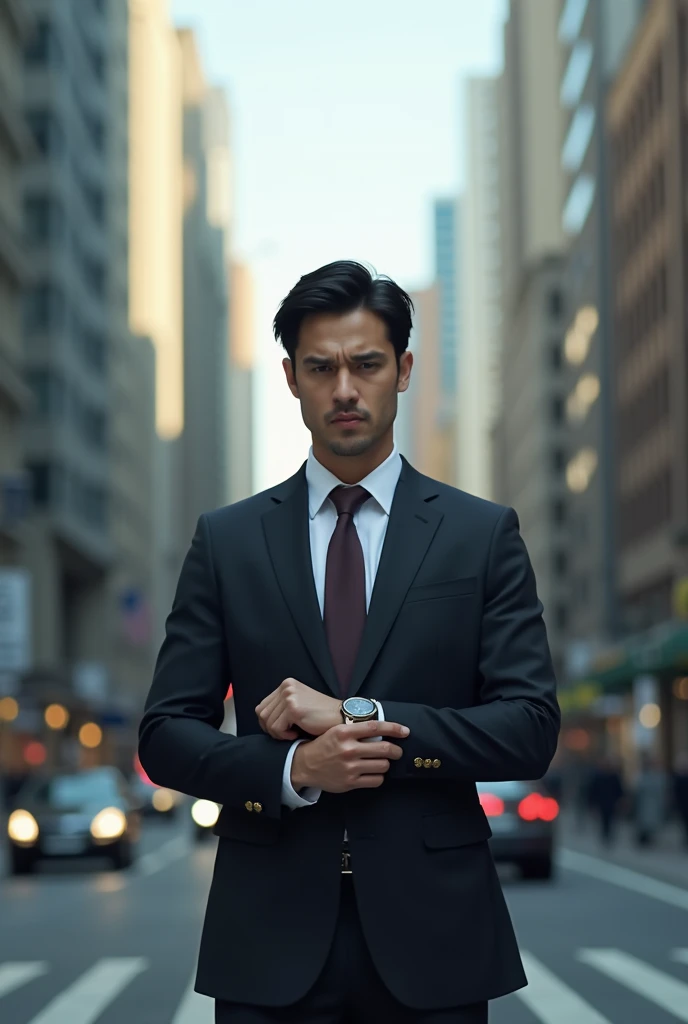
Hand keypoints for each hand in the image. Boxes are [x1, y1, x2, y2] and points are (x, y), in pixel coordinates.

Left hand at [256, 678, 340, 739]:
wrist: (341, 717)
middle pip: (262, 714)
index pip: (262, 706)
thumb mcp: (299, 704)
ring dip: (278, 733)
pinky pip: (276, 728)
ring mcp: (289, 696)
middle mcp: (286, 687)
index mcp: (286, 684)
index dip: (267, 722)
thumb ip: (281, 706)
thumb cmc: (321, 716)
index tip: (280, 730)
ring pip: (267, 722)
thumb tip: (263, 719)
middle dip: (271, 729)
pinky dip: (284, 736)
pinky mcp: (293, 708)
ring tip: (292, 734)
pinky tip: (296, 734)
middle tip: (286, 734)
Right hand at [291, 720, 409, 793]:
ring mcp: (349, 767)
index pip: (375, 727)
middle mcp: (348, 749)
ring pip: (383, 765)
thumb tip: (382, 727)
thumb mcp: (336, 731)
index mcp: (344, 732)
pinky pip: (376, 780)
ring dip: (386, 764)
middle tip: (397, 751)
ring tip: (382, 762)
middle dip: (396, 750)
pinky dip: (379, 777)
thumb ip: (357, 729)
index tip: (405, 731)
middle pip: (384, 749)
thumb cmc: (324, 745)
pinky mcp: (350, 782)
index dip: (394, 728)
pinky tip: (374, 773)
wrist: (305, 765)